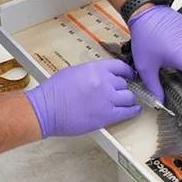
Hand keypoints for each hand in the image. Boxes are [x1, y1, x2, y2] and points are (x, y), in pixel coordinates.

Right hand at [24, 59, 139, 137]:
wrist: (47, 108)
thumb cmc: (54, 91)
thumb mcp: (74, 71)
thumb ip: (91, 73)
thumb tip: (100, 77)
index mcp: (96, 68)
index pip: (120, 66)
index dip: (126, 72)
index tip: (128, 75)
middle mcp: (105, 81)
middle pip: (124, 83)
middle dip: (122, 88)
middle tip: (120, 92)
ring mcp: (107, 99)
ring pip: (129, 97)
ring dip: (128, 99)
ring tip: (127, 102)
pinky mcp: (107, 115)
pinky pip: (127, 112)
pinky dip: (133, 111)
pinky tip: (134, 110)